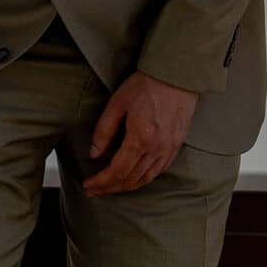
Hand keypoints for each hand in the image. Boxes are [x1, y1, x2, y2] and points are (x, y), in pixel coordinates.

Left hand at [84, 73, 199, 196]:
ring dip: (126, 187)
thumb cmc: (147, 85)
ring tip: (112, 187)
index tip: (88, 185)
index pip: (117, 171)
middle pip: (130, 179)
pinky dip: (144, 178)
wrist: (177, 75)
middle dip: (110, 188)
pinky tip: (135, 177)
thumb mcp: (117, 104)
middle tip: (95, 190)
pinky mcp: (176, 145)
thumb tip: (95, 154)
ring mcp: (168, 149)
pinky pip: (159, 170)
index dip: (101, 182)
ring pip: (146, 179)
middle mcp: (156, 148)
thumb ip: (104, 131)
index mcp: (140, 139)